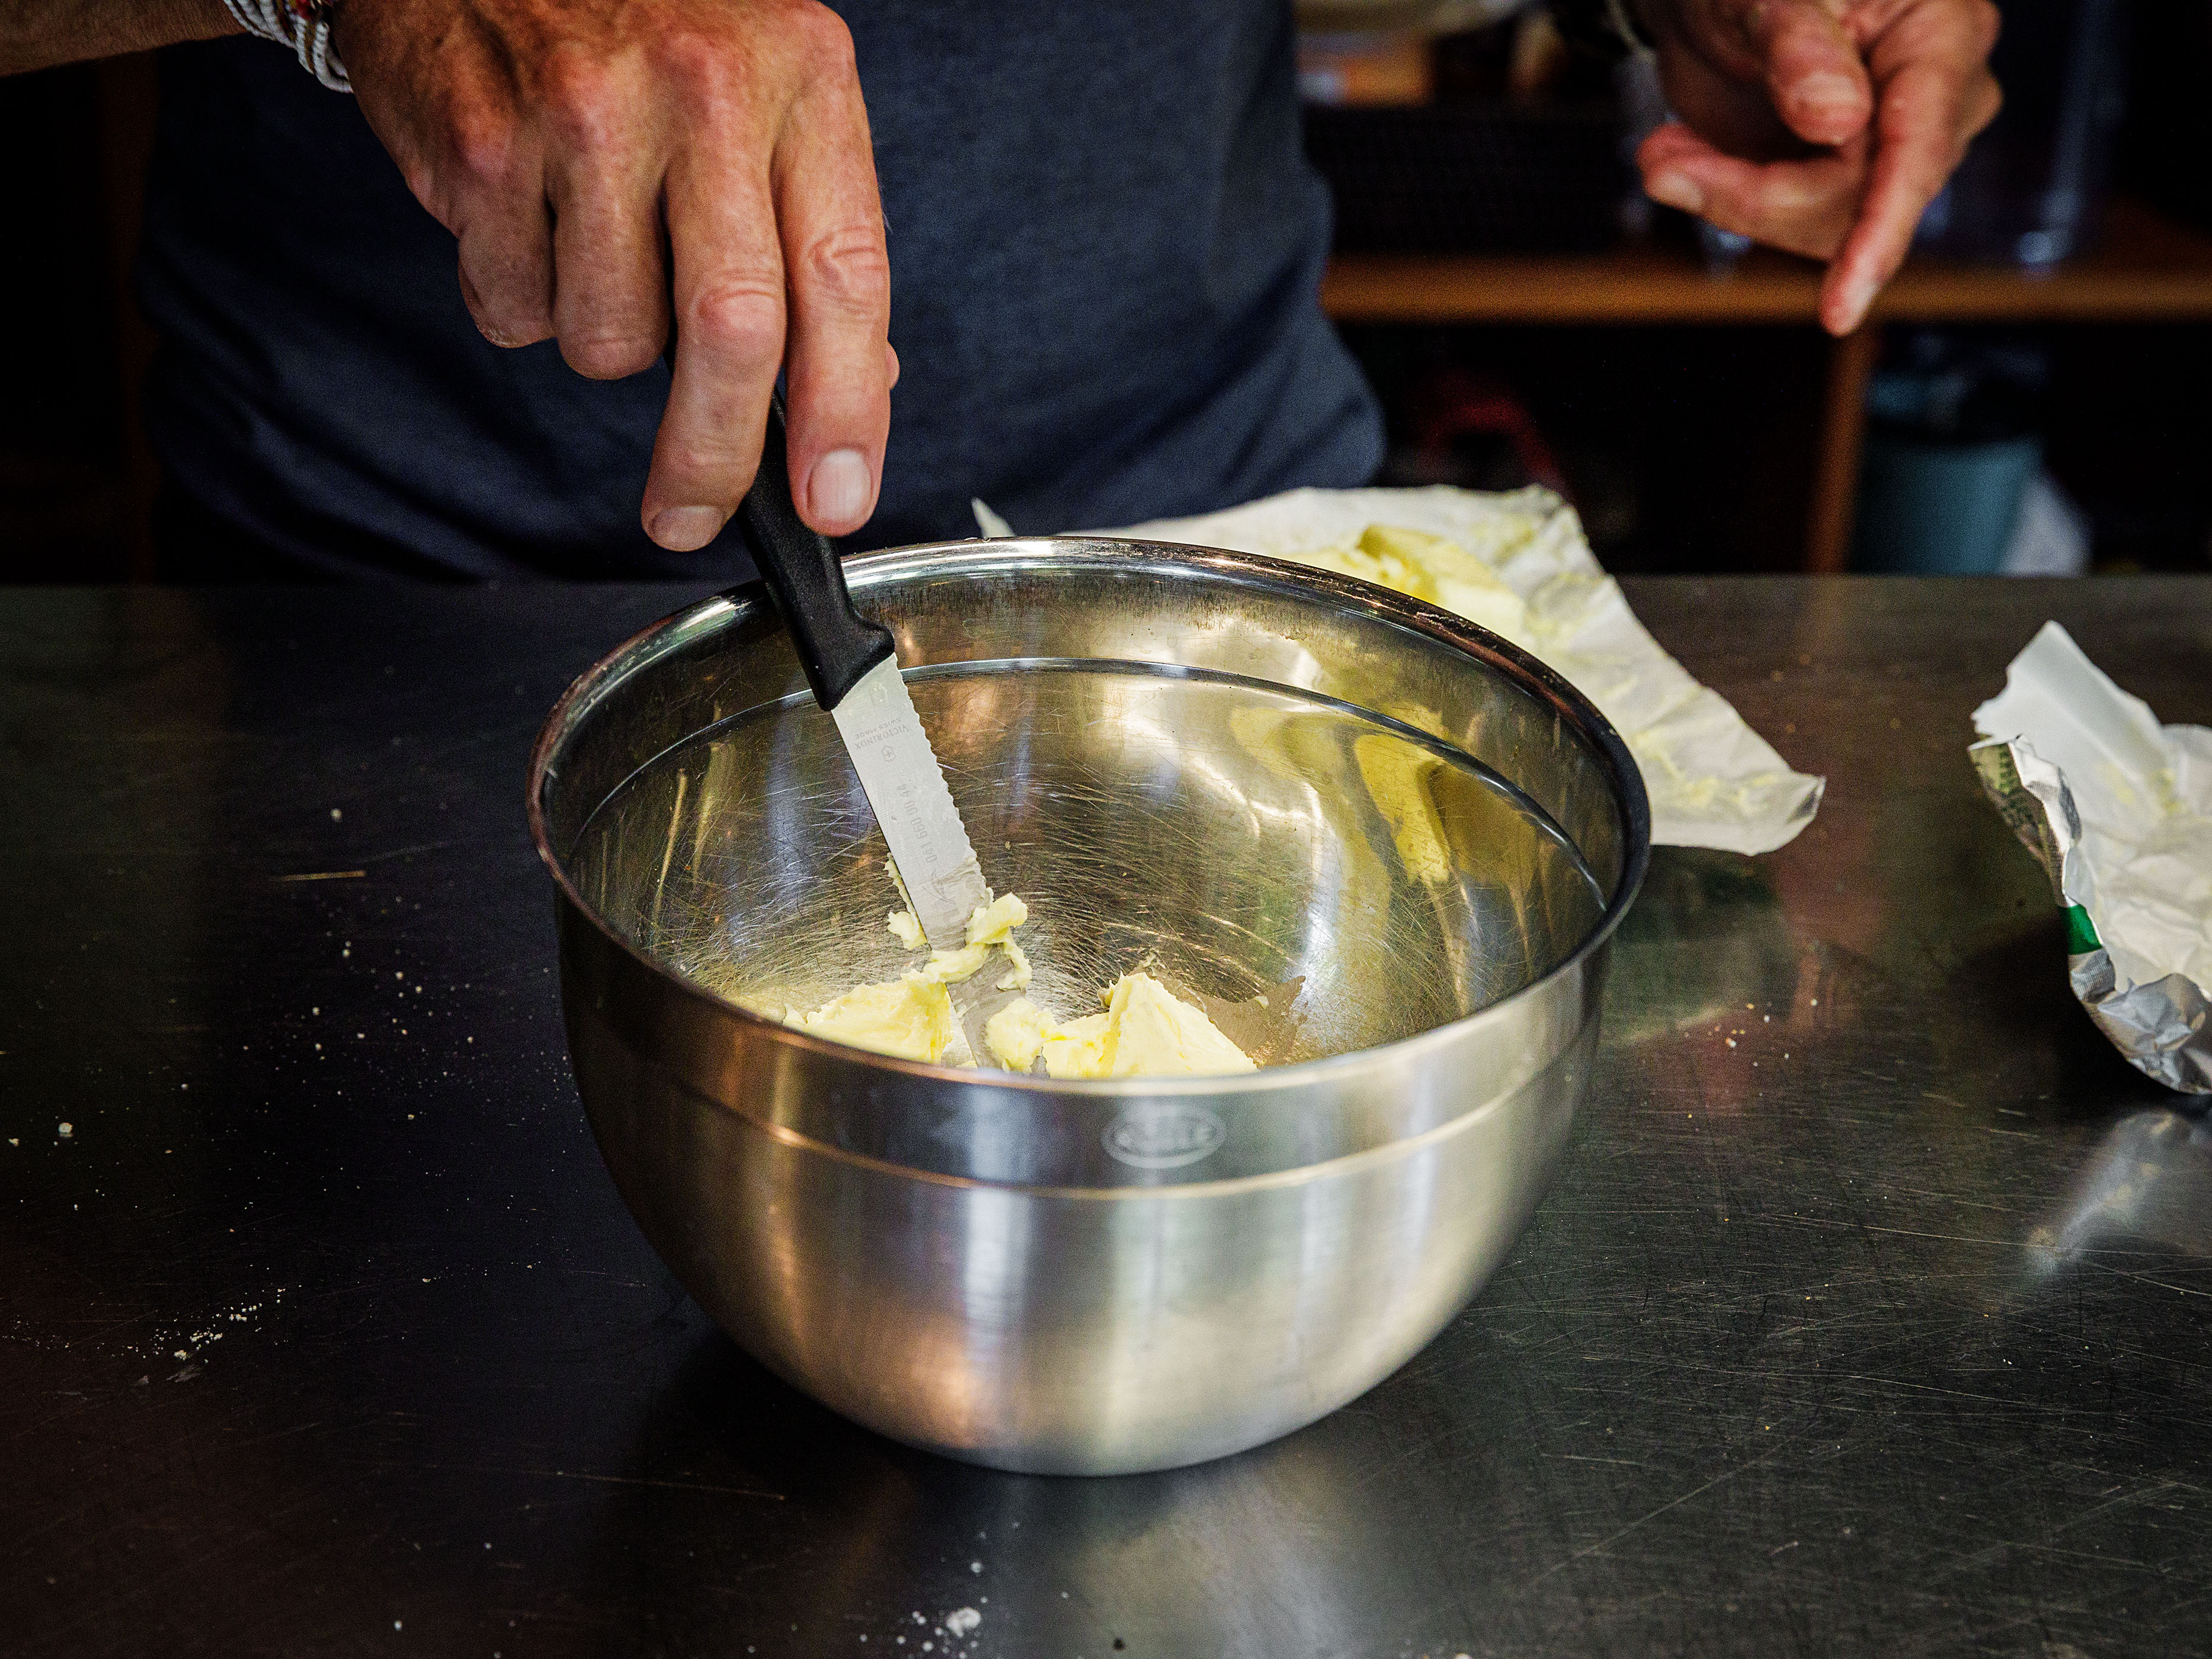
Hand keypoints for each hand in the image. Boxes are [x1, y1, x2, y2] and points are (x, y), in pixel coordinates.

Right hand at [335, 0, 894, 549]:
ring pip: (612, 341)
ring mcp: (587, 115)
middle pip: (734, 333)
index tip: (835, 500)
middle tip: (691, 514)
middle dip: (713, 457)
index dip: (845, 411)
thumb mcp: (769, 92)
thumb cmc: (643, 24)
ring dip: (605, 341)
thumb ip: (814, 233)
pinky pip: (516, 310)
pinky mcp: (486, 147)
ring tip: (594, 245)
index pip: (846, 275)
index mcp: (802, 75)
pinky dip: (522, 300)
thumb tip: (855, 391)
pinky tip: (527, 216)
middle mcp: (704, 89)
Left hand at [1632, 0, 2001, 334]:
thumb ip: (1798, 46)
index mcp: (1942, 33)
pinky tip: (1687, 159)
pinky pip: (1803, 229)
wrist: (1718, 1)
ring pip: (1830, 229)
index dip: (1879, 230)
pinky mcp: (1856, 181)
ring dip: (1732, 200)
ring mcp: (1902, 146)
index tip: (1838, 311)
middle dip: (1754, 194)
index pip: (1921, 145)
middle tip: (1660, 159)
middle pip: (1864, 200)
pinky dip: (1734, 204)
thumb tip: (1836, 120)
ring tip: (1664, 151)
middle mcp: (1942, 96)